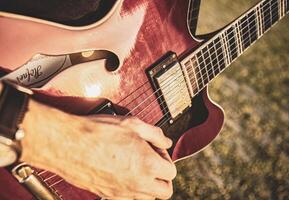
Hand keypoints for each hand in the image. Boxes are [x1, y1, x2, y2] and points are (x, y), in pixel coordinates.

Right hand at [20, 100, 176, 198]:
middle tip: (152, 161)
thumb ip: (155, 134)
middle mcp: (137, 183)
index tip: (155, 149)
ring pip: (147, 197)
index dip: (165, 158)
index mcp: (148, 165)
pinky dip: (130, 187)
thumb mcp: (132, 124)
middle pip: (165, 191)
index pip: (171, 171)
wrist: (67, 144)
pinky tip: (121, 170)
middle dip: (163, 177)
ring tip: (136, 165)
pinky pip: (127, 197)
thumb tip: (165, 141)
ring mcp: (122, 192)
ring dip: (148, 183)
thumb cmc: (97, 132)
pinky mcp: (107, 194)